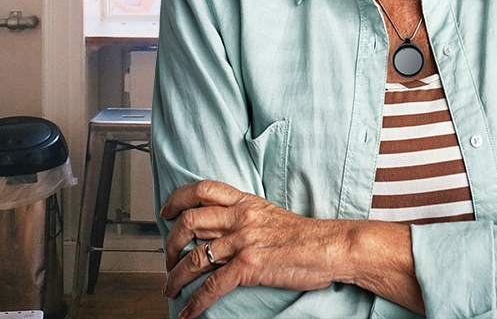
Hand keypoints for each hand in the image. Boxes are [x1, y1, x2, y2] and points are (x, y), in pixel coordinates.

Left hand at [160, 180, 349, 318]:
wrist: (330, 247)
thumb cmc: (305, 235)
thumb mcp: (270, 215)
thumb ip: (245, 217)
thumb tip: (224, 228)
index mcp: (245, 202)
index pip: (202, 190)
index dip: (177, 200)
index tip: (166, 212)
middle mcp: (240, 217)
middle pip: (189, 222)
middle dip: (170, 243)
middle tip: (167, 258)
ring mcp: (243, 241)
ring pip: (195, 257)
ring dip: (176, 276)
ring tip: (170, 288)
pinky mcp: (249, 265)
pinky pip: (213, 285)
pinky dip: (196, 302)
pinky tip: (189, 312)